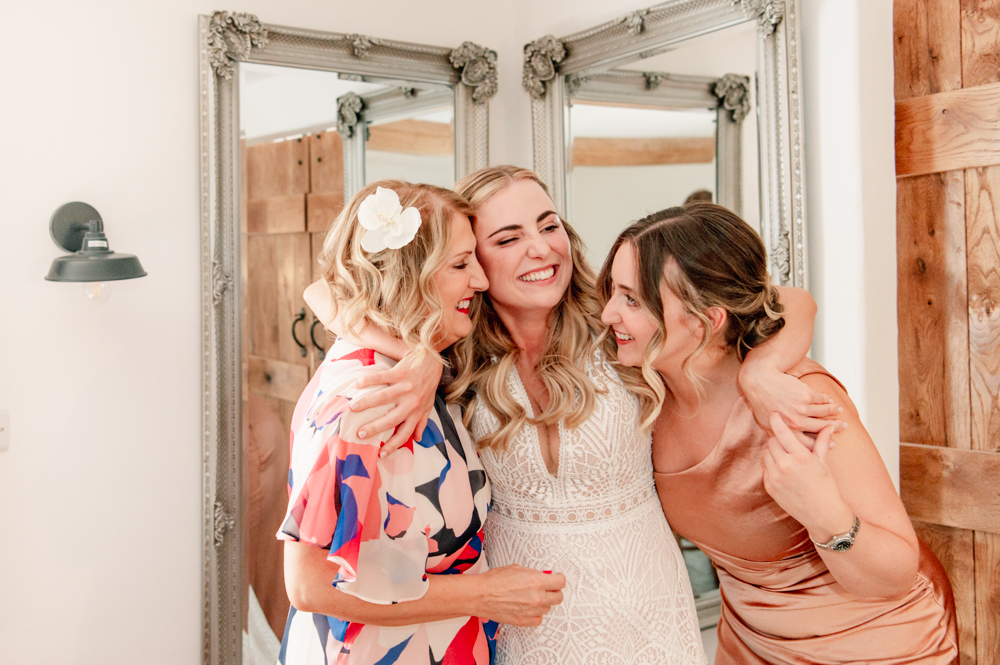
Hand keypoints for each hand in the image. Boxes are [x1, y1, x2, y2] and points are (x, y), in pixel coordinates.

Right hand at [350, 352, 443, 455]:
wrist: (433, 360)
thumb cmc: (428, 384)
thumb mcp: (428, 405)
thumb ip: (422, 422)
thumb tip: (417, 439)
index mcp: (417, 411)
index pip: (405, 433)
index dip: (394, 445)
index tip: (381, 454)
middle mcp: (411, 401)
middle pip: (391, 419)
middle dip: (375, 428)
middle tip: (360, 434)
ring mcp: (405, 387)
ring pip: (383, 398)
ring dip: (366, 403)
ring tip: (352, 409)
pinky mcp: (400, 372)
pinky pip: (381, 378)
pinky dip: (367, 381)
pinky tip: (356, 385)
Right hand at [477, 565, 565, 626]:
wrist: (481, 595)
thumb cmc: (495, 580)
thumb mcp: (517, 569)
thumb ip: (533, 574)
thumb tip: (542, 577)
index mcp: (537, 581)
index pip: (561, 582)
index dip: (559, 579)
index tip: (556, 579)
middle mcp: (537, 597)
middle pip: (558, 598)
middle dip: (554, 591)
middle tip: (547, 589)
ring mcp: (532, 611)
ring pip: (548, 608)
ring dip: (543, 603)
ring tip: (530, 597)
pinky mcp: (524, 621)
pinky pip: (538, 619)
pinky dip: (535, 614)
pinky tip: (528, 608)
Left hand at [740, 363, 844, 436]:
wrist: (760, 381)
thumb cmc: (761, 403)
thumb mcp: (767, 424)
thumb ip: (779, 436)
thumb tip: (786, 448)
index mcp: (787, 432)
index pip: (810, 442)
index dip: (824, 443)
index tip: (833, 443)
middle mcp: (796, 422)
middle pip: (821, 427)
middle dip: (835, 427)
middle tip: (843, 426)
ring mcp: (802, 409)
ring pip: (824, 412)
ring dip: (834, 411)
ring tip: (840, 411)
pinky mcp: (806, 395)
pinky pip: (822, 399)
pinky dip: (827, 400)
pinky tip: (830, 400)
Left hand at [761, 413, 853, 540]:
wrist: (823, 515)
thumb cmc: (827, 487)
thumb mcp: (823, 463)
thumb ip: (822, 442)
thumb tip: (829, 426)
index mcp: (801, 457)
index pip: (782, 432)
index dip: (777, 421)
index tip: (774, 413)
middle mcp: (785, 466)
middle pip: (772, 442)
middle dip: (778, 440)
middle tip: (786, 441)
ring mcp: (775, 477)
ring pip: (767, 454)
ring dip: (774, 452)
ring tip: (786, 456)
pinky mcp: (769, 487)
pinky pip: (766, 468)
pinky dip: (772, 466)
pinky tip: (784, 470)